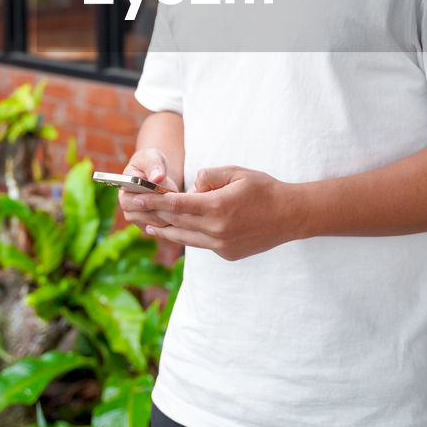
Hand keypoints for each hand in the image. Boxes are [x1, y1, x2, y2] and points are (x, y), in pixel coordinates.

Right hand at [118, 148, 179, 230]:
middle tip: (178, 198)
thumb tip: (157, 178)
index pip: (132, 199)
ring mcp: (136, 217)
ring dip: (170, 214)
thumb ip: (154, 166)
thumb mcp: (152, 158)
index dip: (150, 197)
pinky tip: (182, 212)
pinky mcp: (148, 225)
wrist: (155, 173)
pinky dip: (174, 222)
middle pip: (144, 215)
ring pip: (156, 223)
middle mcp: (126, 205)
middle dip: (163, 207)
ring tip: (181, 203)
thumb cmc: (151, 162)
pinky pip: (163, 229)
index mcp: (123, 188)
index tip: (166, 190)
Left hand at [128, 166, 300, 259]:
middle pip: (176, 222)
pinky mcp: (228, 254)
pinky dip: (189, 237)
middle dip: (154, 214)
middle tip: (135, 208)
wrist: (291, 215)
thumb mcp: (237, 172)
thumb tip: (191, 187)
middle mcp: (217, 229)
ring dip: (165, 232)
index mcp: (217, 207)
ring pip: (185, 238)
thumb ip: (209, 176)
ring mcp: (222, 245)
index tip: (137, 197)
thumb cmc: (265, 189)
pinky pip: (202, 244)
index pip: (177, 205)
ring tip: (150, 226)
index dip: (154, 201)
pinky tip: (179, 232)